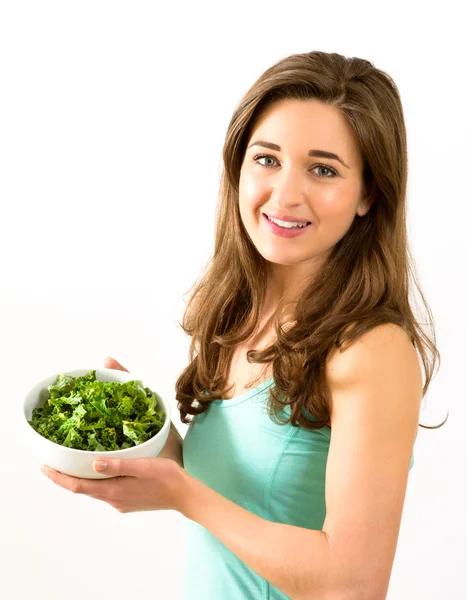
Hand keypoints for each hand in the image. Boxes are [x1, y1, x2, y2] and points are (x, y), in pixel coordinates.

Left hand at [40, 356, 186, 513]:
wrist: (185, 495)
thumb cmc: (166, 477)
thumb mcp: (142, 466)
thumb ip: (118, 465)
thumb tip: (93, 463)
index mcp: (113, 491)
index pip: (78, 487)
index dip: (59, 478)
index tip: (44, 468)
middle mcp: (113, 499)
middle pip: (83, 489)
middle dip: (67, 477)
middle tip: (54, 461)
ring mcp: (121, 502)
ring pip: (95, 489)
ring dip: (83, 478)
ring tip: (75, 462)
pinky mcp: (129, 501)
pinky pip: (107, 490)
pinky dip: (99, 480)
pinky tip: (103, 469)